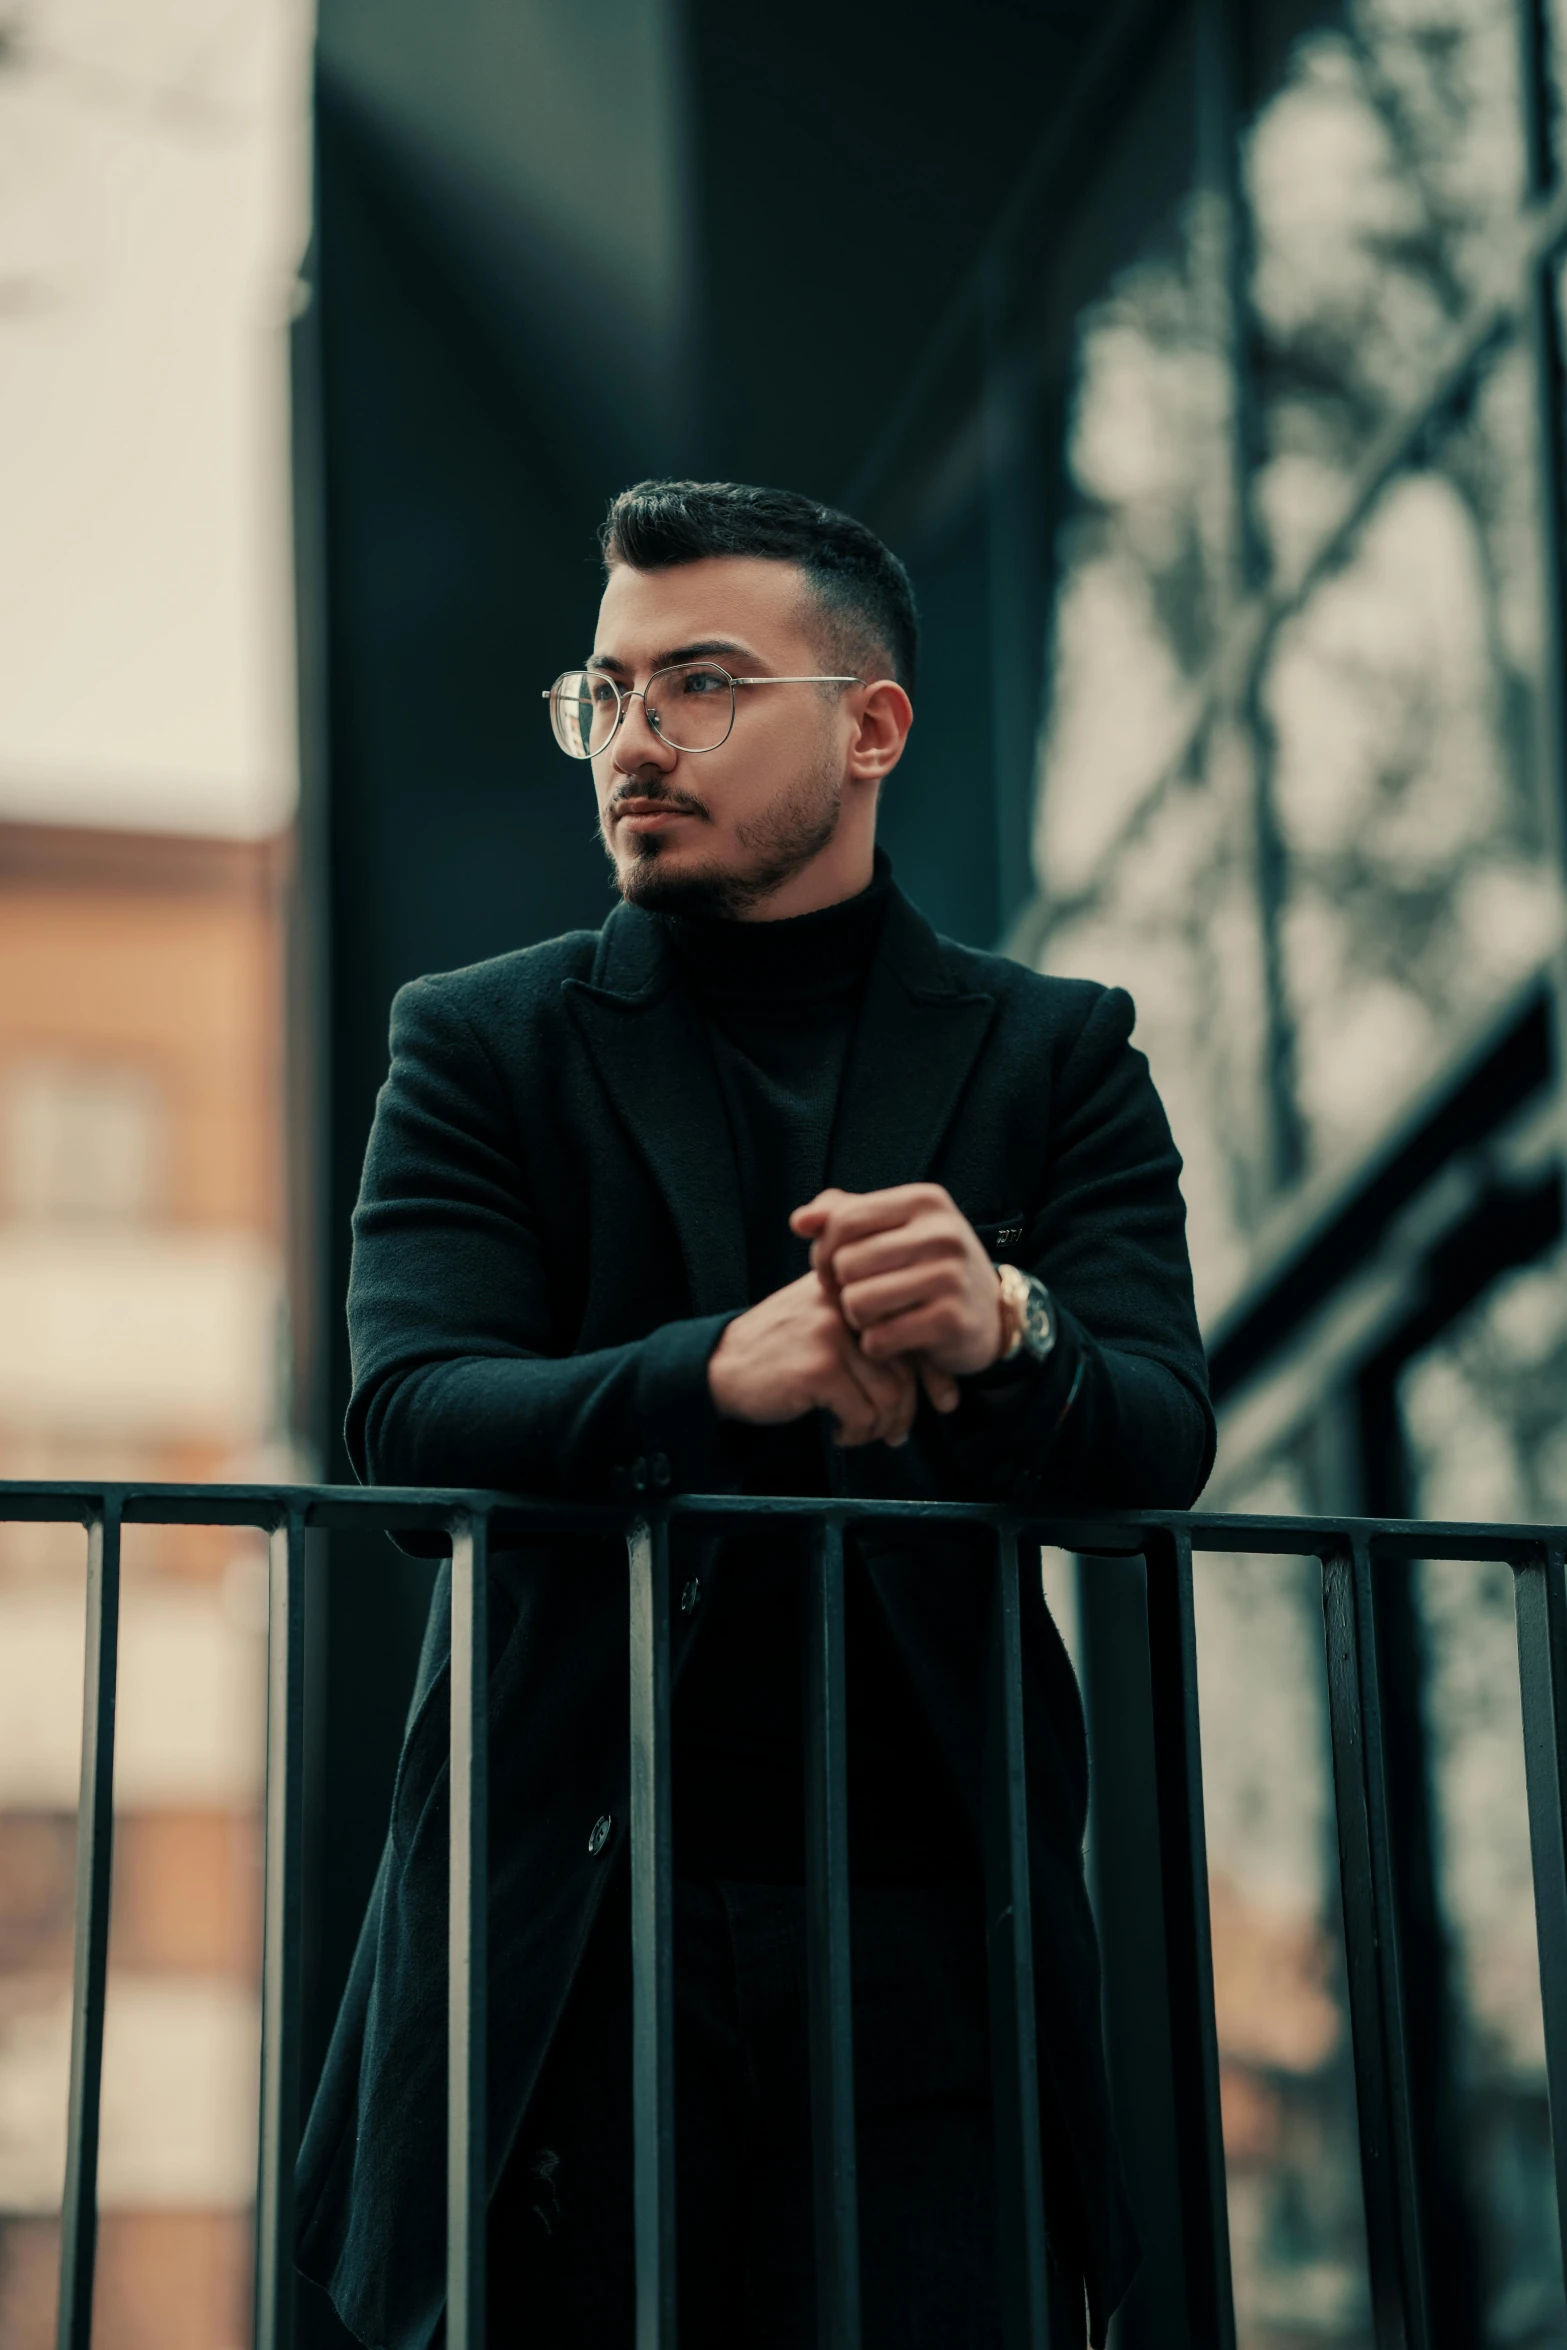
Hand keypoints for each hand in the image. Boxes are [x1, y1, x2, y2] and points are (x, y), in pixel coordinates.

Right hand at [707, 1269, 919, 1447]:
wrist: (719, 1366)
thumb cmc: (778, 1354)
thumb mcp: (827, 1327)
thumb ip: (873, 1338)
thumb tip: (933, 1380)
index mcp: (853, 1292)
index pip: (913, 1332)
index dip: (934, 1374)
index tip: (944, 1402)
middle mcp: (846, 1305)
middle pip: (906, 1368)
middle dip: (905, 1412)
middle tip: (894, 1434)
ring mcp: (832, 1334)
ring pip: (890, 1395)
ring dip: (879, 1428)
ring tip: (860, 1435)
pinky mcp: (819, 1367)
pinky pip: (863, 1414)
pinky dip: (856, 1435)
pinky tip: (839, 1434)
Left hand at [790, 1184, 1004, 1411]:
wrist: (992, 1313)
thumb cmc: (928, 1266)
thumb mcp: (895, 1230)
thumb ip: (845, 1215)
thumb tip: (799, 1221)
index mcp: (925, 1201)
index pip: (843, 1220)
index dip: (824, 1251)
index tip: (833, 1270)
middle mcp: (942, 1233)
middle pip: (847, 1263)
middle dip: (841, 1288)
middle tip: (858, 1298)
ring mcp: (950, 1277)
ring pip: (858, 1302)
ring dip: (857, 1319)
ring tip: (875, 1318)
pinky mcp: (951, 1321)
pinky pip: (879, 1338)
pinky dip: (876, 1345)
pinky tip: (893, 1339)